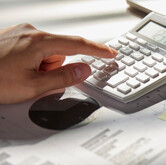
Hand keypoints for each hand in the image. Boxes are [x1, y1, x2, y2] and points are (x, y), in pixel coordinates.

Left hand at [0, 23, 116, 103]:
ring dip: (42, 68)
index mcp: (39, 42)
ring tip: (21, 79)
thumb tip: (84, 69)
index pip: (78, 44)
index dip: (98, 50)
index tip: (111, 53)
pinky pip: (33, 52)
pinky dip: (32, 64)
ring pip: (46, 54)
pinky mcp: (11, 39)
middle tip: (39, 83)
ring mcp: (19, 34)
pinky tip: (16, 73)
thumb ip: (64, 78)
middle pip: (60, 52)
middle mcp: (30, 33)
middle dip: (55, 69)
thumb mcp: (33, 87)